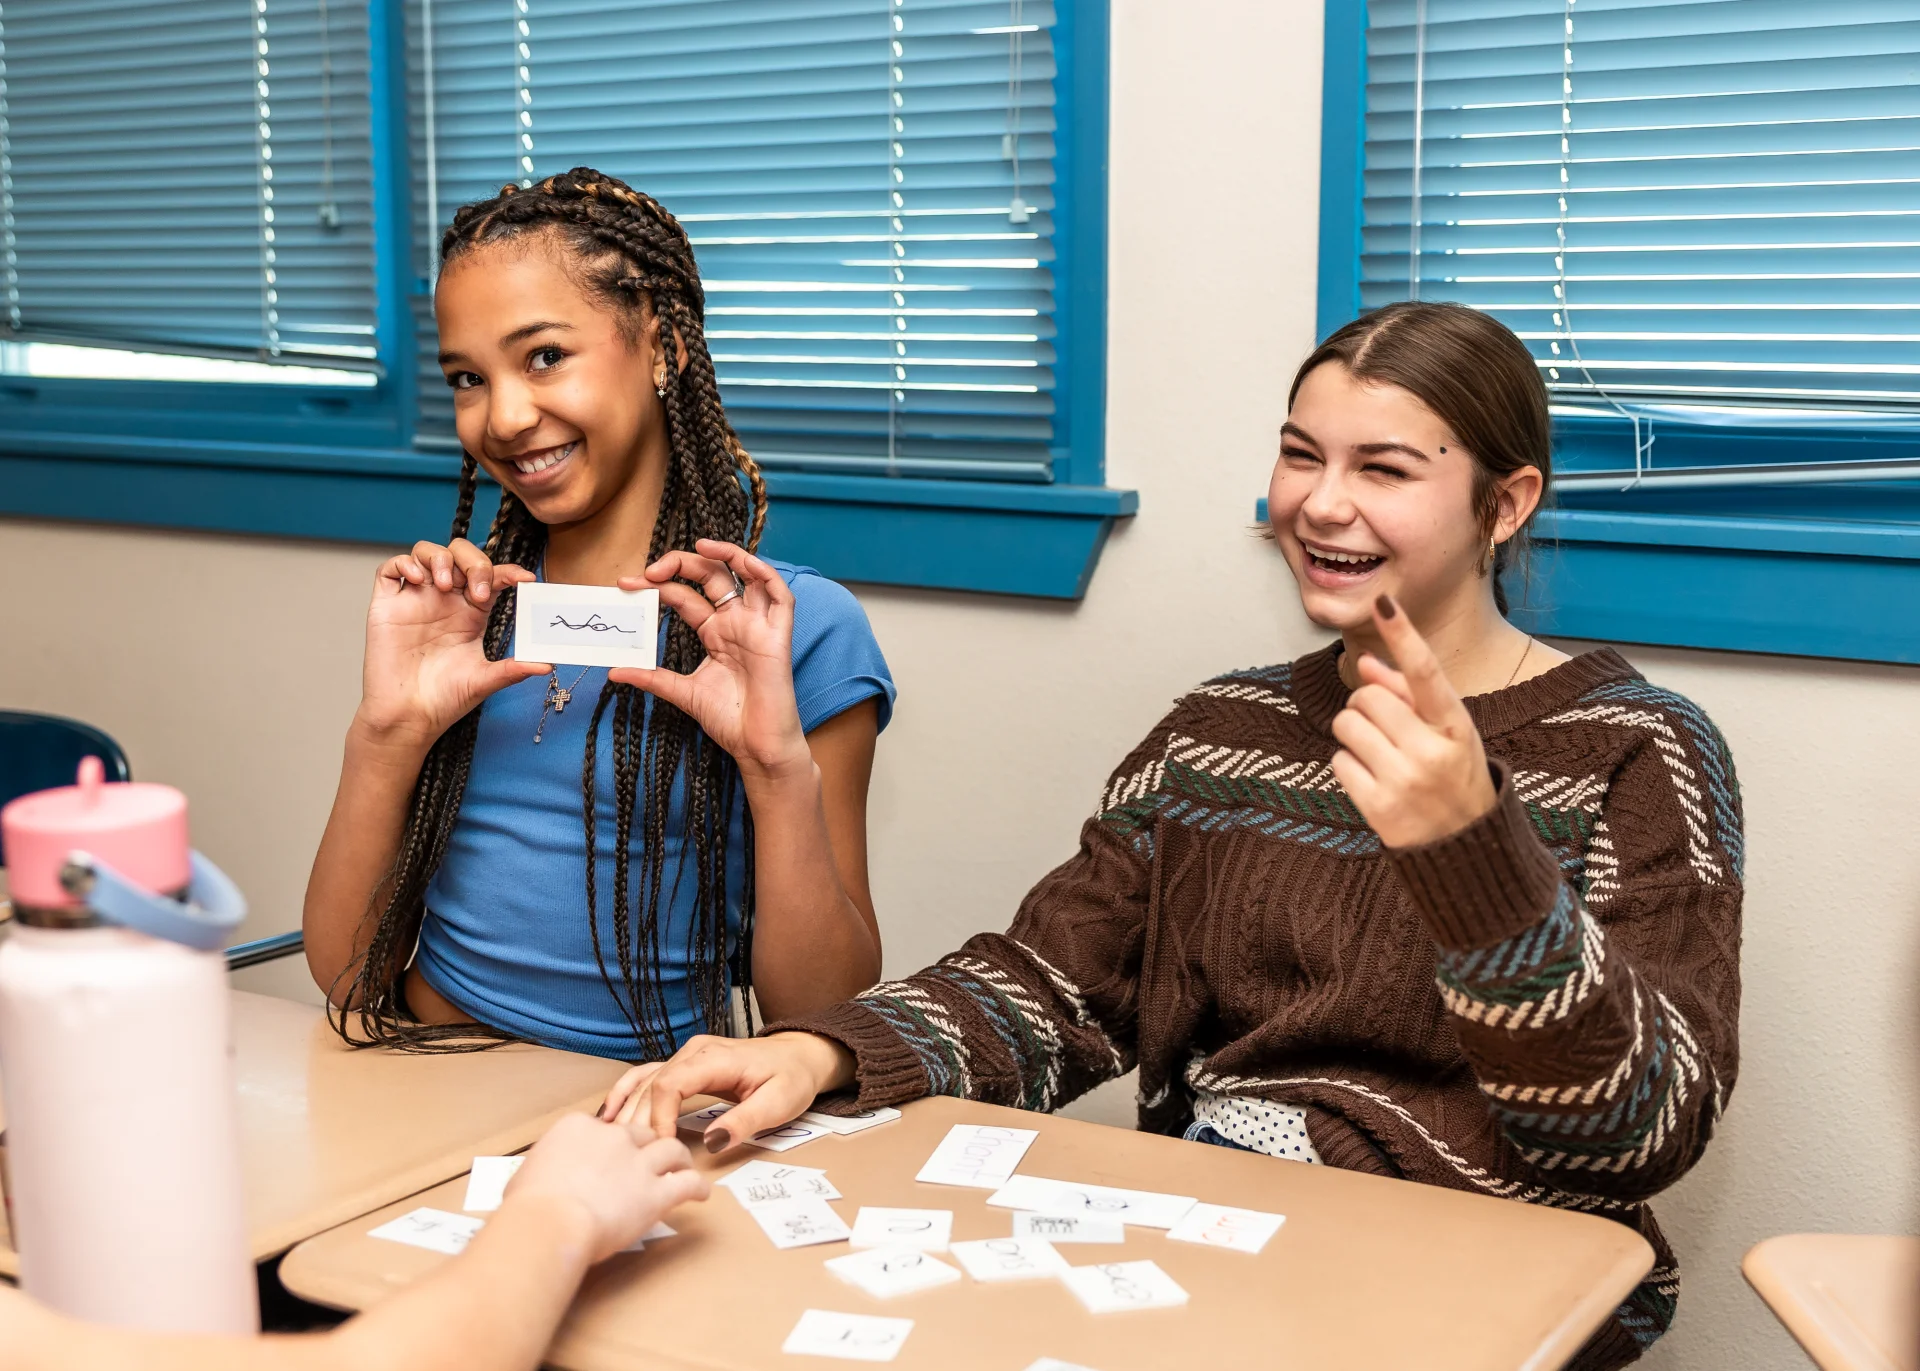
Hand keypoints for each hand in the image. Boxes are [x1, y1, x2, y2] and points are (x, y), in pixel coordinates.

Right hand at [356, 539, 549, 750]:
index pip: (491, 577)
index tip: (524, 579)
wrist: (408, 716)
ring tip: (446, 586)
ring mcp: (415, 600)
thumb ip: (513, 669)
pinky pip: (390, 569)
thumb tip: (547, 665)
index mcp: (471, 613)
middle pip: (460, 555)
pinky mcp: (387, 606)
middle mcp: (444, 600)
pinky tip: (417, 579)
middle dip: (474, 562)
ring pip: (426, 553)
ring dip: (440, 558)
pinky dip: (404, 563)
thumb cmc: (444, 699)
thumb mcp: (484, 680)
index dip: (508, 571)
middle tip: (478, 590)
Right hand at [504, 1112, 709, 1263]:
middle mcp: (613, 1137)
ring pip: (671, 1148)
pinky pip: (687, 1184)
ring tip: (684, 1166)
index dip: (610, 1141)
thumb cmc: (528, 1206)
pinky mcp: (655, 1192)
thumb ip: (543, 1169)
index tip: (611, 1154)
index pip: (602, 1127)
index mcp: (578, 1127)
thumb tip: (541, 1180)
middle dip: (648, 1144)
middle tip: (651, 1158)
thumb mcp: (525, 1176)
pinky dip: (698, 1187)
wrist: (549, 1222)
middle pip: (640, 1133)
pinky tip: (702, 1194)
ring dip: (680, 1157)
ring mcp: (637, 1162)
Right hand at [598, 1032, 854, 1153]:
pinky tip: (610, 1113)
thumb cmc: (791, 1078)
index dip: (658, 1117)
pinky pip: (649, 1076)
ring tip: (607, 1138)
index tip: (658, 1148)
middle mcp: (695, 1052)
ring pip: (645, 1080)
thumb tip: (712, 1142)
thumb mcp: (779, 1103)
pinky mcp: (686, 1065)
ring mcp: (688, 1055)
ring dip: (626, 1108)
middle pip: (652, 1085)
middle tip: (628, 1157)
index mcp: (716, 1059)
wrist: (800, 1056)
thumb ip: (745, 1121)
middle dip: (638, 1121)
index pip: (670, 1085)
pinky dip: (629, 1093)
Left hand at [608, 539, 809, 781]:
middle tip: (651, 570)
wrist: (757, 746)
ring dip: (728, 554)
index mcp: (714, 633)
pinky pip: (780, 596)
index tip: (627, 586)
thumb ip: (652, 678)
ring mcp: (758, 627)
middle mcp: (736, 624)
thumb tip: (614, 671)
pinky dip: (765, 574)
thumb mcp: (682, 692)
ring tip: (699, 546)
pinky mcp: (778, 636)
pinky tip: (743, 563)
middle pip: (712, 577)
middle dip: (682, 565)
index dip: (657, 586)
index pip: (684, 596)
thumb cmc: (730, 721)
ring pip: (749, 576)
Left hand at [1330, 594, 1498, 847]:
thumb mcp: (1448, 732)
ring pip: (1347, 725)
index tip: (1384, 603)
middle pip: (1368, 698)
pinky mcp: (1378, 806)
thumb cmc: (1454, 775)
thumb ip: (1409, 695)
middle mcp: (1432, 750)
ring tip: (1380, 755)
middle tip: (1385, 729)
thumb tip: (1365, 662)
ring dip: (1354, 734)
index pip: (1425, 671)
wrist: (1465, 847)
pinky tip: (1374, 781)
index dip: (1403, 635)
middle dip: (1366, 707)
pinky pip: (1339, 761)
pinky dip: (1350, 766)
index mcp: (1457, 725)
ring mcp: (1404, 779)